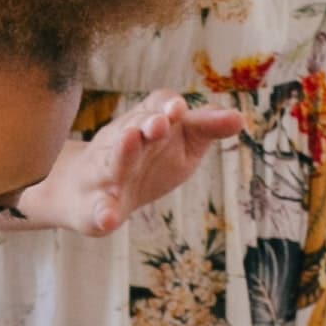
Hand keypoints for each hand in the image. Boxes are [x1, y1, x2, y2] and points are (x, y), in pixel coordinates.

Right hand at [17, 91, 243, 235]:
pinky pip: (97, 209)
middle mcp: (123, 143)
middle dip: (147, 123)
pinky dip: (102, 212)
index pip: (157, 107)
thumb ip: (205, 129)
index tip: (179, 109)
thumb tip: (239, 118)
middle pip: (134, 128)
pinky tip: (108, 219)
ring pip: (112, 161)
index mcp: (146, 125)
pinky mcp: (94, 207)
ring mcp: (105, 175)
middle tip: (160, 123)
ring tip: (131, 141)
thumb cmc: (146, 163)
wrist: (85, 194)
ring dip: (123, 151)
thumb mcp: (180, 145)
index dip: (167, 107)